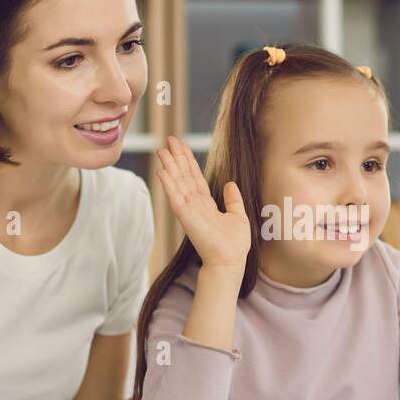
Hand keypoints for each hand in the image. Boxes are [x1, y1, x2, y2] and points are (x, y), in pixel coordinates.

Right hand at [155, 134, 249, 271]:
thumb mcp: (238, 216)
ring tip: (162, 149)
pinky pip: (174, 195)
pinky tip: (161, 169)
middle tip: (169, 139)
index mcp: (206, 203)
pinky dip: (167, 182)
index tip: (181, 146)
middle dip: (176, 156)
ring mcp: (188, 208)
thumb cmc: (234, 244)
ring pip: (176, 181)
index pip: (194, 177)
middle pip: (183, 175)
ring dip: (169, 165)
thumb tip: (231, 183)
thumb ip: (233, 200)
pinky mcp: (184, 214)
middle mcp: (194, 204)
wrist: (230, 260)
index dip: (188, 160)